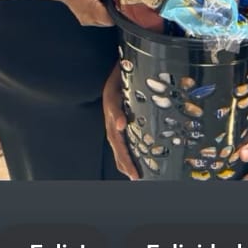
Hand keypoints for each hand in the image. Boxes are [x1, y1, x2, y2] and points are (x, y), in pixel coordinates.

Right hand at [61, 0, 116, 26]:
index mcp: (95, 13)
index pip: (115, 19)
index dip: (121, 11)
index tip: (123, 2)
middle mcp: (91, 21)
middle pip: (110, 21)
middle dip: (114, 10)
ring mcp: (87, 21)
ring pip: (104, 20)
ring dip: (108, 11)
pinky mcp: (84, 19)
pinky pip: (97, 18)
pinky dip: (101, 11)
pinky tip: (99, 1)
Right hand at [102, 64, 139, 179]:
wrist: (117, 68)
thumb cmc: (117, 80)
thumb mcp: (114, 93)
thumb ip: (116, 110)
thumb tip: (120, 126)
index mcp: (112, 121)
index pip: (119, 147)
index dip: (126, 162)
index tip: (134, 174)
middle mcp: (113, 124)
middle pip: (118, 150)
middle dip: (126, 165)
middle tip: (136, 178)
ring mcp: (116, 122)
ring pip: (120, 146)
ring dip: (126, 160)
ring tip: (134, 172)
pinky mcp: (121, 118)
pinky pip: (124, 137)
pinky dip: (129, 148)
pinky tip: (136, 153)